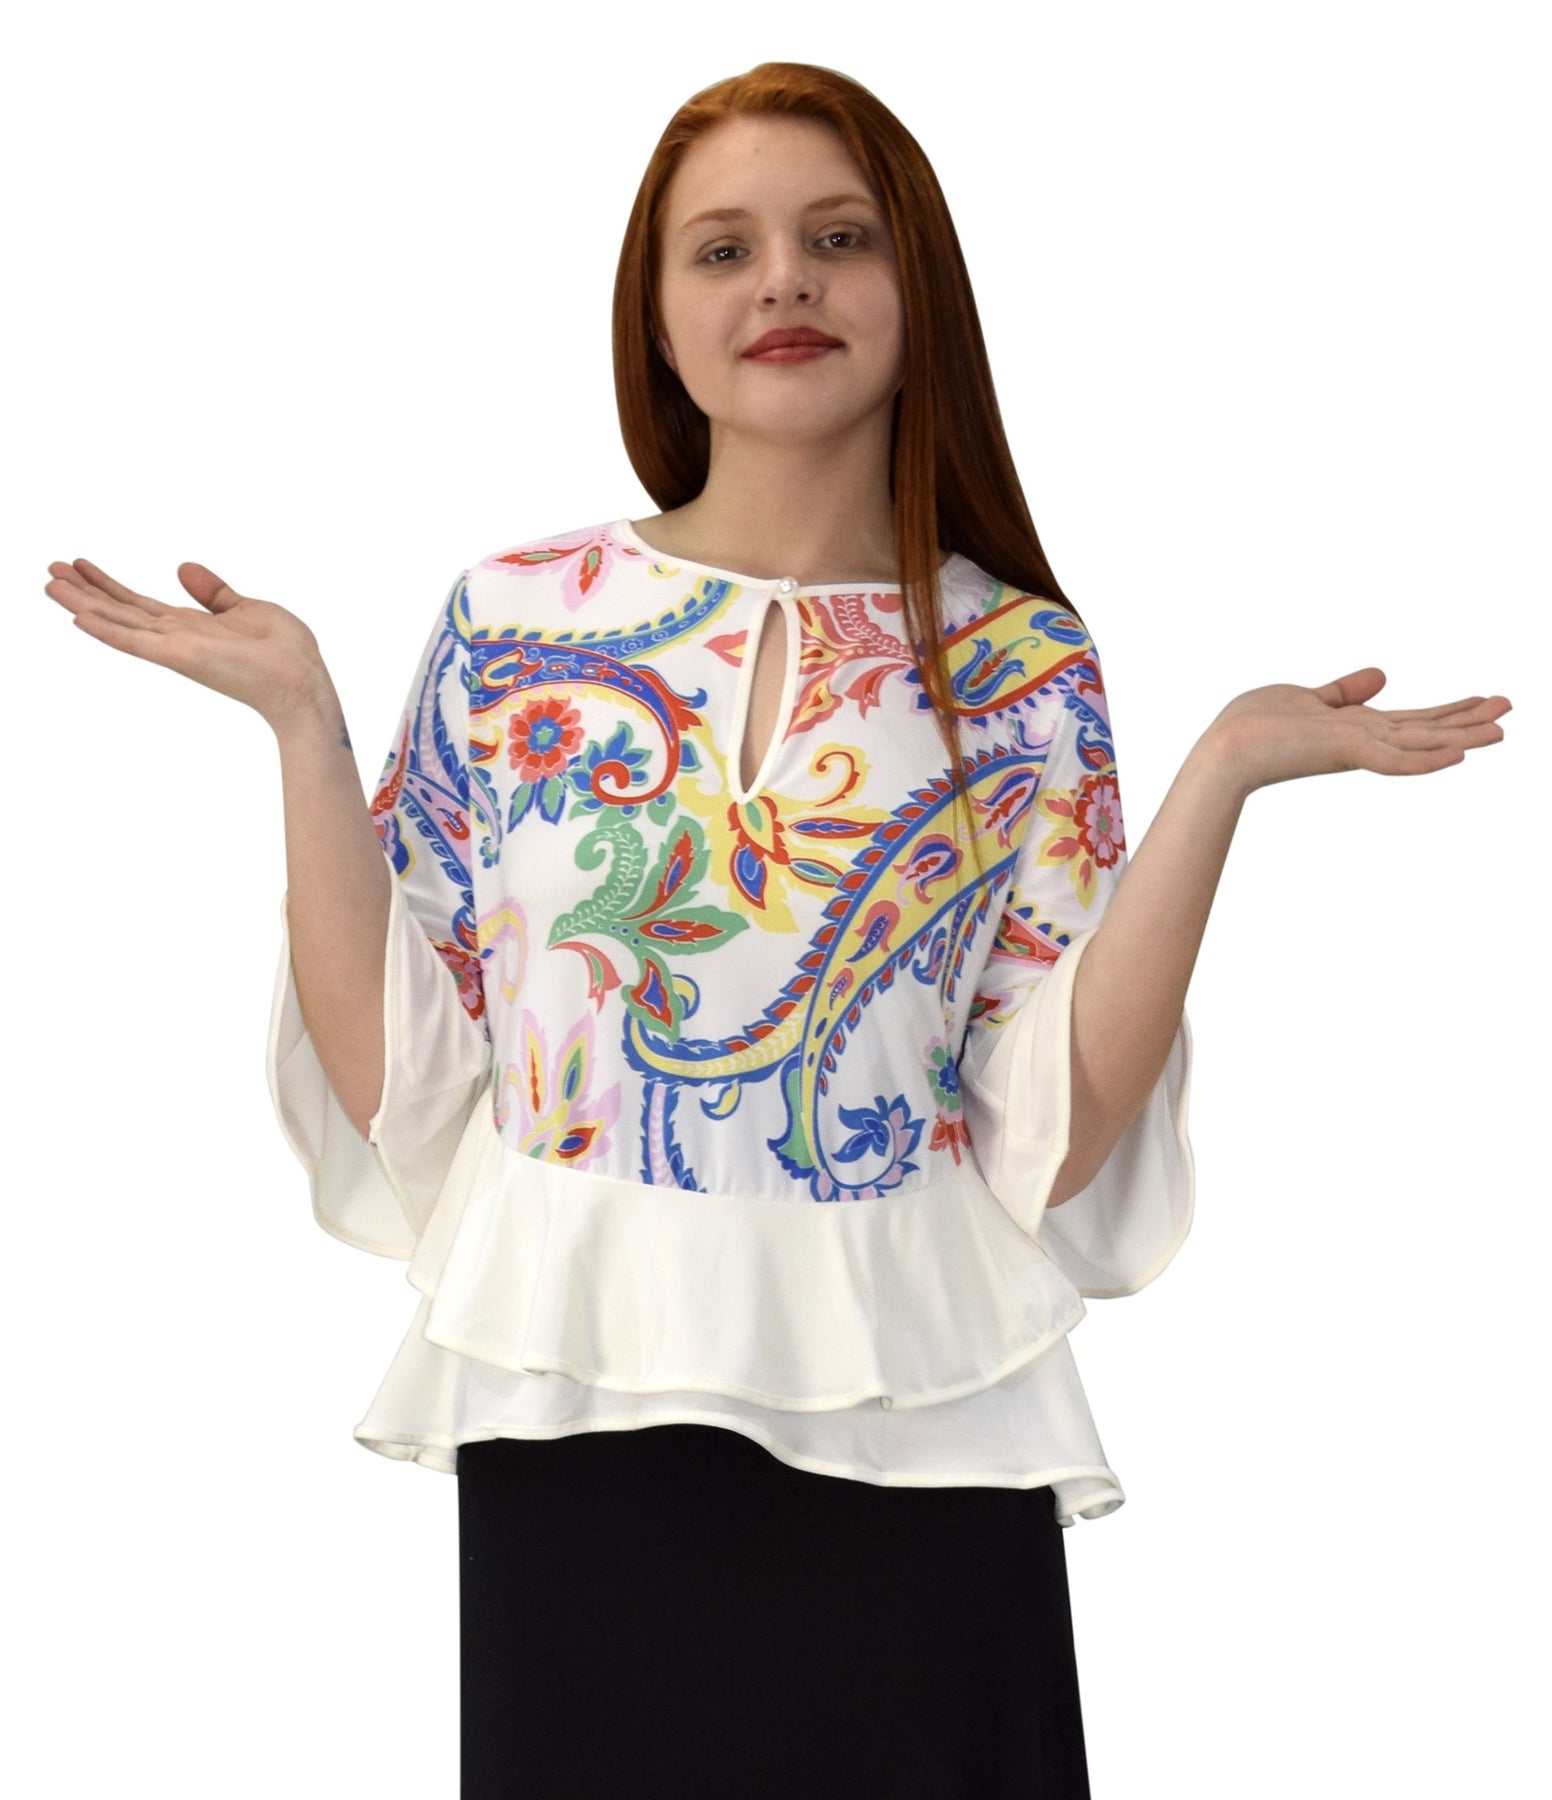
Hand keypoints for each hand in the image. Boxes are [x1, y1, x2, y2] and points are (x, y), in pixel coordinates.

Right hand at [44, 557, 336, 732]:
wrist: (304, 681)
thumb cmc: (285, 653)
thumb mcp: (248, 608)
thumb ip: (213, 592)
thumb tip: (182, 567)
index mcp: (190, 627)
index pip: (139, 604)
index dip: (108, 585)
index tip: (80, 564)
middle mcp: (176, 638)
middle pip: (120, 610)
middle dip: (85, 590)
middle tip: (48, 570)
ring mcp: (176, 648)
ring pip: (120, 622)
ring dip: (84, 605)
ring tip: (49, 585)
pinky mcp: (182, 656)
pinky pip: (138, 642)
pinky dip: (109, 631)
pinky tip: (79, 617)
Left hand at [1203, 667, 1510, 798]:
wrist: (1222, 751)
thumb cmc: (1253, 728)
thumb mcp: (1307, 697)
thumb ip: (1346, 691)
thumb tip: (1383, 674)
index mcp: (1356, 728)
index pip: (1412, 719)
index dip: (1449, 710)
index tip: (1485, 700)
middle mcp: (1362, 739)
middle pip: (1426, 729)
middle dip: (1468, 721)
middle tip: (1511, 711)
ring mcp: (1355, 747)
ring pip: (1419, 743)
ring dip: (1461, 737)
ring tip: (1502, 732)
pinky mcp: (1342, 752)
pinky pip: (1392, 759)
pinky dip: (1425, 760)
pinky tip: (1457, 755)